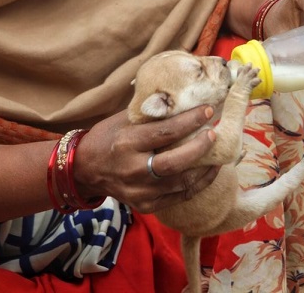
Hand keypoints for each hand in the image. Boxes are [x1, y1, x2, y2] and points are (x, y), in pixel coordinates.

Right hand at [73, 105, 218, 213]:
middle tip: (214, 135)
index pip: (166, 132)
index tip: (208, 111)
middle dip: (200, 148)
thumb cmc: (108, 137)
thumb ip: (152, 114)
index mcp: (127, 143)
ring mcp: (139, 191)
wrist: (84, 169)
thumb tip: (184, 98)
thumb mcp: (124, 120)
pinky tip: (209, 171)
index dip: (191, 121)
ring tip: (219, 155)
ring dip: (205, 168)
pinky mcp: (145, 205)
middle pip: (176, 163)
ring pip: (181, 183)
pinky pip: (179, 197)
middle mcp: (133, 170)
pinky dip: (198, 184)